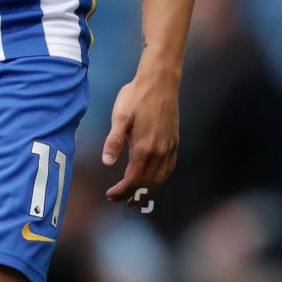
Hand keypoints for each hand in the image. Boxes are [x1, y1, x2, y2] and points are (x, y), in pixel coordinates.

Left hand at [102, 67, 179, 204]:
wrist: (160, 81)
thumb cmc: (136, 96)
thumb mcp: (120, 116)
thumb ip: (113, 141)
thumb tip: (106, 163)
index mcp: (144, 147)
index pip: (133, 180)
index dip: (121, 192)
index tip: (109, 196)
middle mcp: (160, 151)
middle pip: (147, 183)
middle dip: (132, 195)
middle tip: (118, 200)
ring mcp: (169, 147)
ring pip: (161, 178)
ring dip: (148, 191)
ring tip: (136, 198)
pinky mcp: (175, 141)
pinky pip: (169, 168)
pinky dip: (161, 179)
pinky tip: (154, 179)